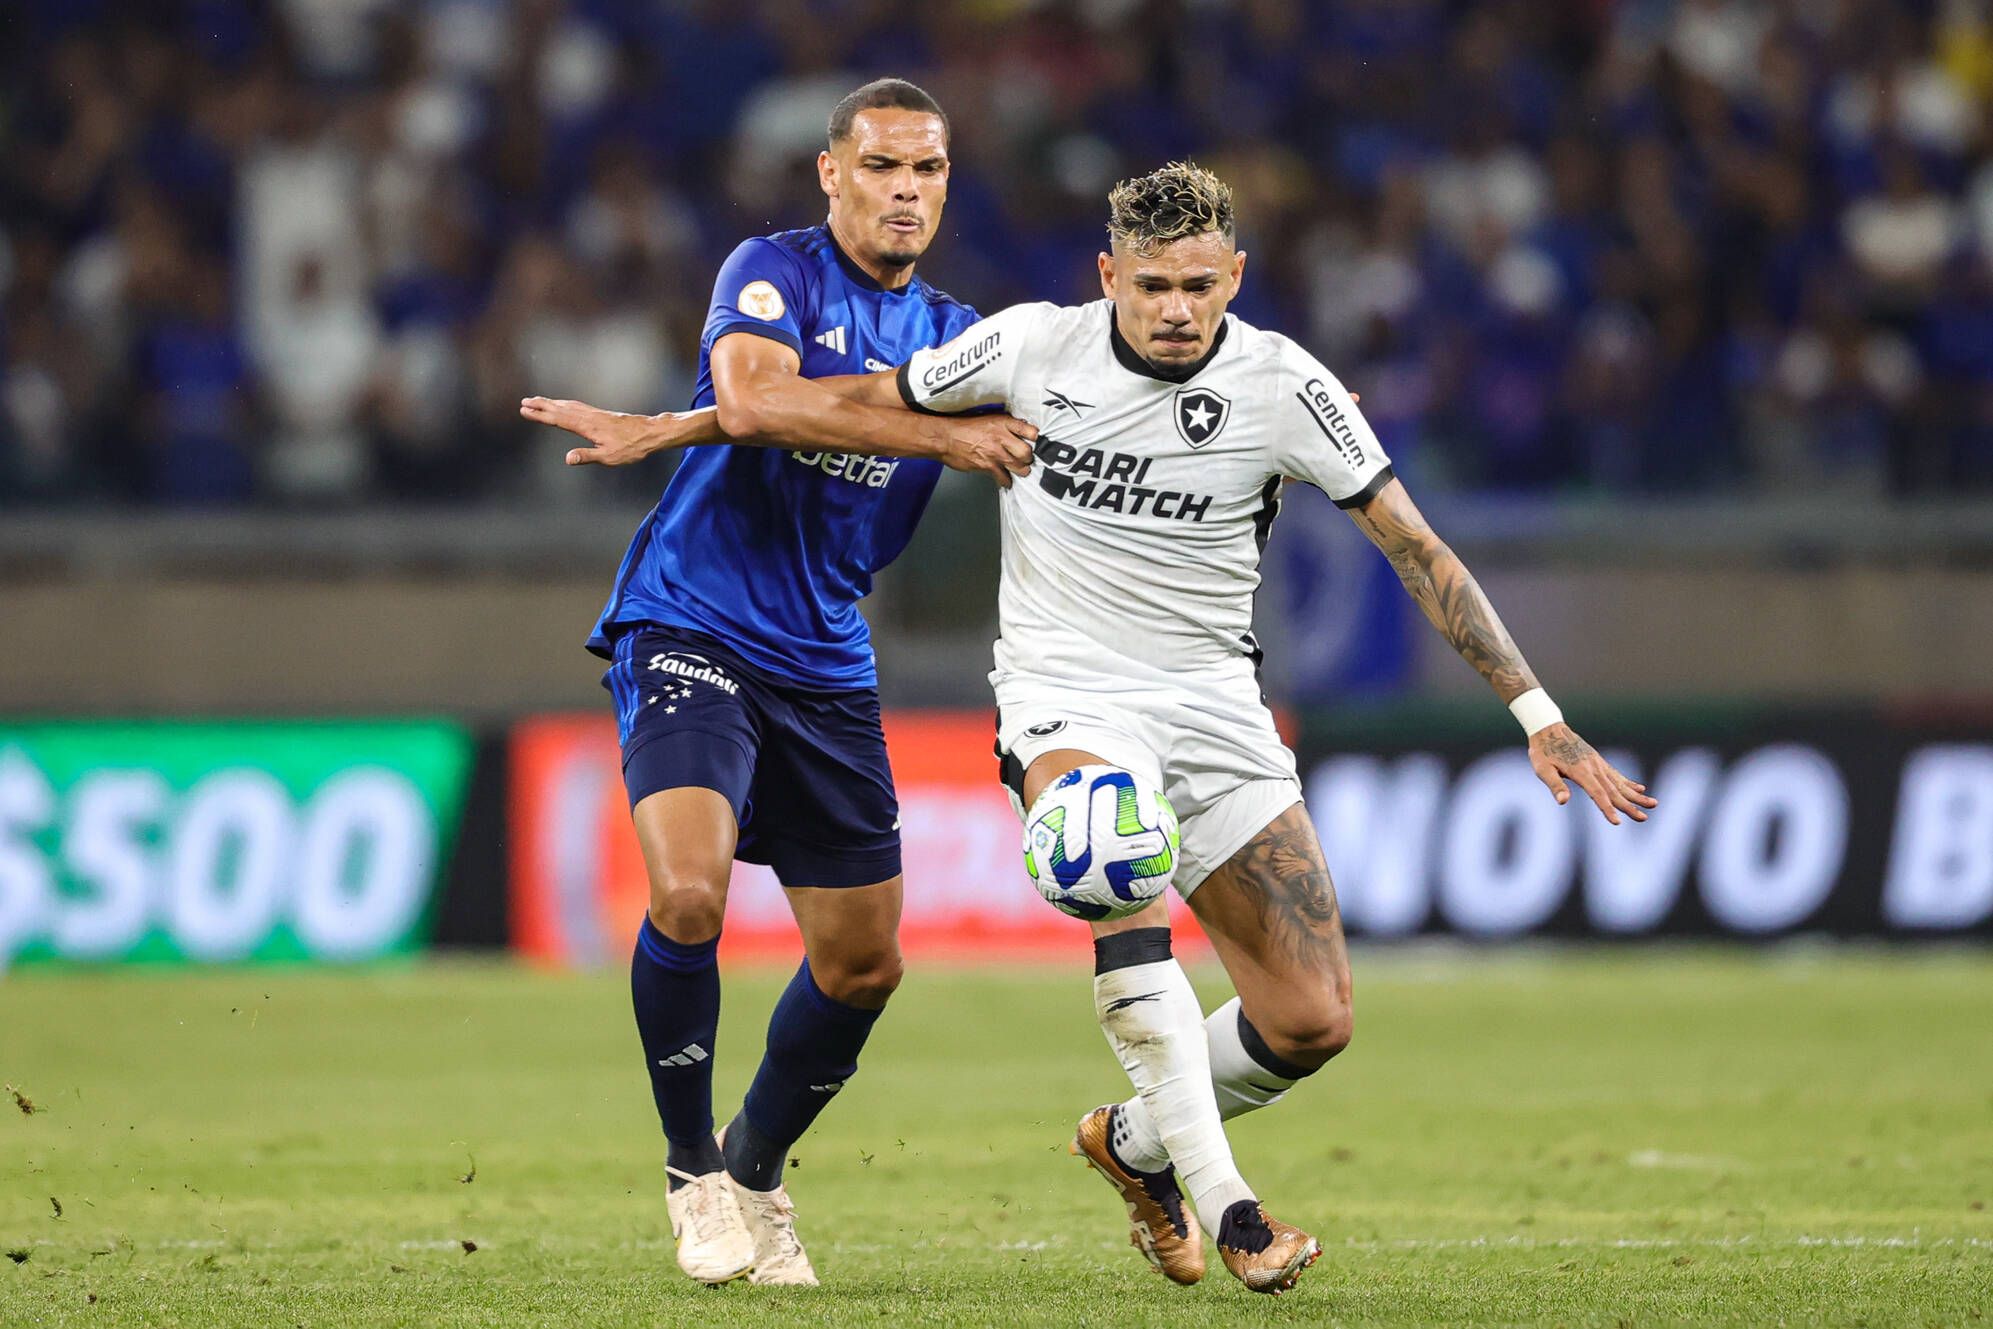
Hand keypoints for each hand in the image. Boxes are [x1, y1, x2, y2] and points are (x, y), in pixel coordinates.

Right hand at [519, 396, 676, 465]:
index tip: (525, 410)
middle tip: (524, 402)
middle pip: (560, 409)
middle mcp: (589, 416)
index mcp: (587, 426)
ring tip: (537, 400)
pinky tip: (563, 405)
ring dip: (551, 403)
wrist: (650, 433)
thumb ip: (587, 456)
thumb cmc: (631, 447)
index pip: (558, 419)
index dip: (540, 415)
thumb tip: (568, 459)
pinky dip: (565, 404)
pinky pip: (577, 406)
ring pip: (568, 405)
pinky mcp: (600, 414)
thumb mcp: (609, 457)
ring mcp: (595, 414)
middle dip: (541, 405)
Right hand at [937, 414, 1036, 487]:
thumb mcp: (988, 418)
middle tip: (1025, 458)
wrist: (946, 438)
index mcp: (1003, 423)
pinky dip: (1006, 481)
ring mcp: (995, 453)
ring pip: (1020, 468)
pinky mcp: (988, 466)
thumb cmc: (964, 427)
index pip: (1030, 431)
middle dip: (1028, 458)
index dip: (1035, 438)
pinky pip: (1005, 478)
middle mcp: (1002, 438)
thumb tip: (1018, 431)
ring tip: (1018, 469)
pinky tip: (1005, 479)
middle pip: (1027, 453)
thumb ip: (1004, 425)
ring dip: (1021, 470)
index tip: (1035, 441)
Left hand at [1528, 723, 1656, 825]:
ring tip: (1654, 804)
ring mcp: (1598, 764)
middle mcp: (1594, 768)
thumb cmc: (1543, 751)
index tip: (1618, 822)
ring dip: (1636, 795)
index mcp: (1581, 772)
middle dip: (1629, 806)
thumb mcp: (1542, 769)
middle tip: (1644, 818)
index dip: (1607, 809)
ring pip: (1620, 783)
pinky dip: (1629, 783)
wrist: (1549, 729)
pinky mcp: (1598, 761)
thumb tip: (1563, 801)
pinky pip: (1616, 775)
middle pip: (1614, 791)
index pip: (1597, 794)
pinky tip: (1641, 789)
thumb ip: (1554, 785)